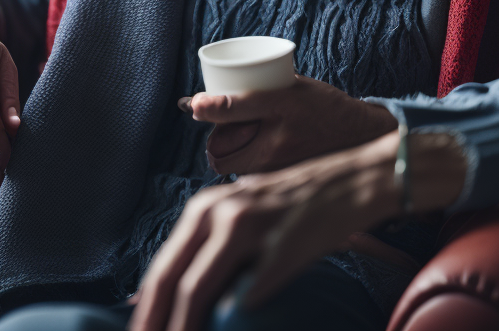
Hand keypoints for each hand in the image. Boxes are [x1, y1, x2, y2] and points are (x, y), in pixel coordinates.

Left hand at [129, 129, 466, 330]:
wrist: (352, 182)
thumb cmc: (298, 208)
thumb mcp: (244, 219)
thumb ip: (209, 252)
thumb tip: (170, 299)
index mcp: (206, 208)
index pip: (161, 270)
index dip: (145, 313)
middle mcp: (219, 211)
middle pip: (170, 280)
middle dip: (156, 324)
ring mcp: (249, 226)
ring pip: (195, 289)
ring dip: (181, 327)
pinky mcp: (279, 248)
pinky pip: (243, 297)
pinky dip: (227, 324)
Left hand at [178, 75, 397, 174]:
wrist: (361, 138)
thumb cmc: (325, 107)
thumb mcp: (294, 87)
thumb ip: (258, 93)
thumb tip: (211, 101)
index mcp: (283, 104)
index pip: (233, 107)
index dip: (207, 107)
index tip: (193, 105)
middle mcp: (279, 138)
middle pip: (221, 146)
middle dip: (216, 140)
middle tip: (224, 129)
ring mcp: (280, 165)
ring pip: (230, 166)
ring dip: (227, 156)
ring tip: (241, 144)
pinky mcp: (282, 183)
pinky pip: (247, 179)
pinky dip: (244, 171)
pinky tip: (256, 159)